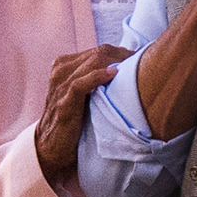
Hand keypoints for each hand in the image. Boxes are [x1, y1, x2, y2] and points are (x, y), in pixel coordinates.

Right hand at [35, 43, 127, 188]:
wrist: (52, 145)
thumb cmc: (71, 119)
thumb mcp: (82, 94)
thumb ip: (95, 79)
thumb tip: (125, 70)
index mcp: (64, 65)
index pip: (98, 50)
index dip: (121, 52)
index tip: (141, 59)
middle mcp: (61, 71)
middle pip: (97, 53)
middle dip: (123, 55)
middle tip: (143, 61)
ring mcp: (61, 85)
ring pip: (91, 63)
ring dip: (115, 62)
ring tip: (134, 65)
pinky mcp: (64, 102)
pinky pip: (81, 83)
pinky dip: (98, 76)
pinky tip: (114, 74)